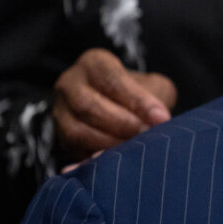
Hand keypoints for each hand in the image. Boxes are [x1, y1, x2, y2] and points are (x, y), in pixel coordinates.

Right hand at [53, 48, 176, 160]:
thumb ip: (156, 98)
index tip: (161, 118)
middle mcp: (70, 84)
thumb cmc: (137, 94)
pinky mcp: (61, 138)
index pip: (112, 80)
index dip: (138, 101)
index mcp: (94, 64)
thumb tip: (158, 120)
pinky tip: (119, 160)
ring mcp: (60, 112)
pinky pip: (74, 151)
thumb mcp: (152, 86)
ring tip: (135, 149)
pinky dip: (97, 158)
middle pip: (89, 106)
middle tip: (146, 135)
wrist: (118, 108)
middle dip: (122, 124)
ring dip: (109, 144)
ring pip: (77, 131)